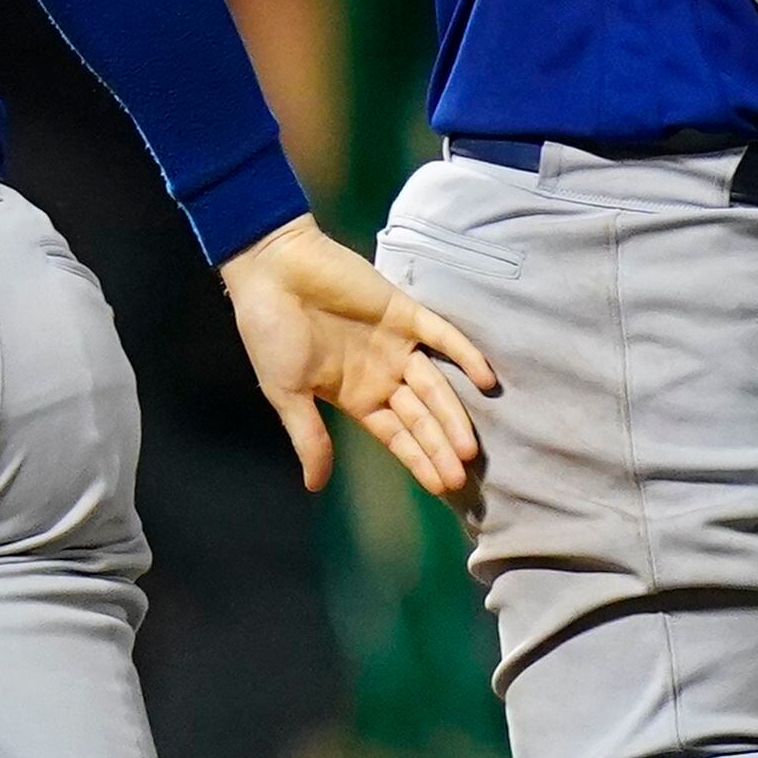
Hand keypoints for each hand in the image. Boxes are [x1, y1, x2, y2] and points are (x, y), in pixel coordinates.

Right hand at [224, 215, 494, 500]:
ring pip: (435, 386)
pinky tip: (486, 379)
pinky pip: (442, 336)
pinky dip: (465, 355)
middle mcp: (383, 375)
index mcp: (356, 397)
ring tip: (471, 448)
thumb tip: (314, 486)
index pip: (397, 436)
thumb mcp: (286, 393)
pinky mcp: (405, 312)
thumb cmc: (270, 333)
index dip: (419, 460)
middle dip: (440, 448)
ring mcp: (397, 344)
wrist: (272, 271)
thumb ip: (308, 437)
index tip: (442, 487)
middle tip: (463, 479)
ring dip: (453, 415)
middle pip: (421, 417)